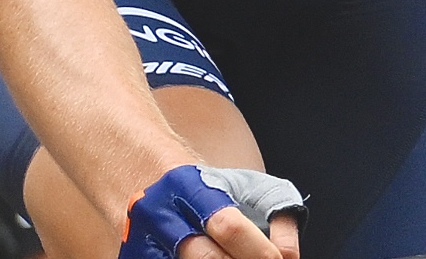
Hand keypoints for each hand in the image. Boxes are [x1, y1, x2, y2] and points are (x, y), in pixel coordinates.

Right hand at [126, 165, 304, 258]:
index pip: (228, 225)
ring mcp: (140, 245)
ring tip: (236, 257)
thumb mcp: (243, 182)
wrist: (136, 174)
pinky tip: (216, 256)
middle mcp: (158, 217)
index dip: (257, 250)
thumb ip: (276, 212)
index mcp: (188, 187)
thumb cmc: (200, 184)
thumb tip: (289, 255)